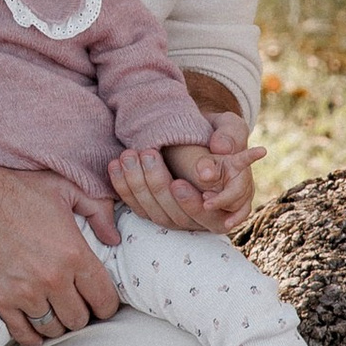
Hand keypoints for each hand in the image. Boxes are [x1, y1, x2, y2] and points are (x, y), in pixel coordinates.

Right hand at [0, 155, 121, 345]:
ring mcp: (24, 293)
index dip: (107, 305)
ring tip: (56, 310)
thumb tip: (114, 238)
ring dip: (58, 323)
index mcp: (73, 254)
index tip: (101, 301)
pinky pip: (23, 334)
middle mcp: (51, 279)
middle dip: (82, 314)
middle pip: (79, 320)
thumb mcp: (65, 189)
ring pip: (53, 329)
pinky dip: (32, 335)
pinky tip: (36, 326)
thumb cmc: (17, 191)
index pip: (104, 300)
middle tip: (77, 304)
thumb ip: (98, 209)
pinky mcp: (0, 300)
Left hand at [112, 113, 261, 235]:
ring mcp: (179, 217)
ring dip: (138, 185)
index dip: (193, 204)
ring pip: (156, 214)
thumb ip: (230, 136)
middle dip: (159, 186)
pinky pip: (138, 208)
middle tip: (149, 156)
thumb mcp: (230, 128)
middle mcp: (203, 217)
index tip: (177, 184)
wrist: (198, 137)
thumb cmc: (219, 134)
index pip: (211, 216)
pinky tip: (115, 165)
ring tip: (130, 155)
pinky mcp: (157, 211)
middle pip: (178, 216)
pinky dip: (124, 188)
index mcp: (228, 202)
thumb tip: (221, 148)